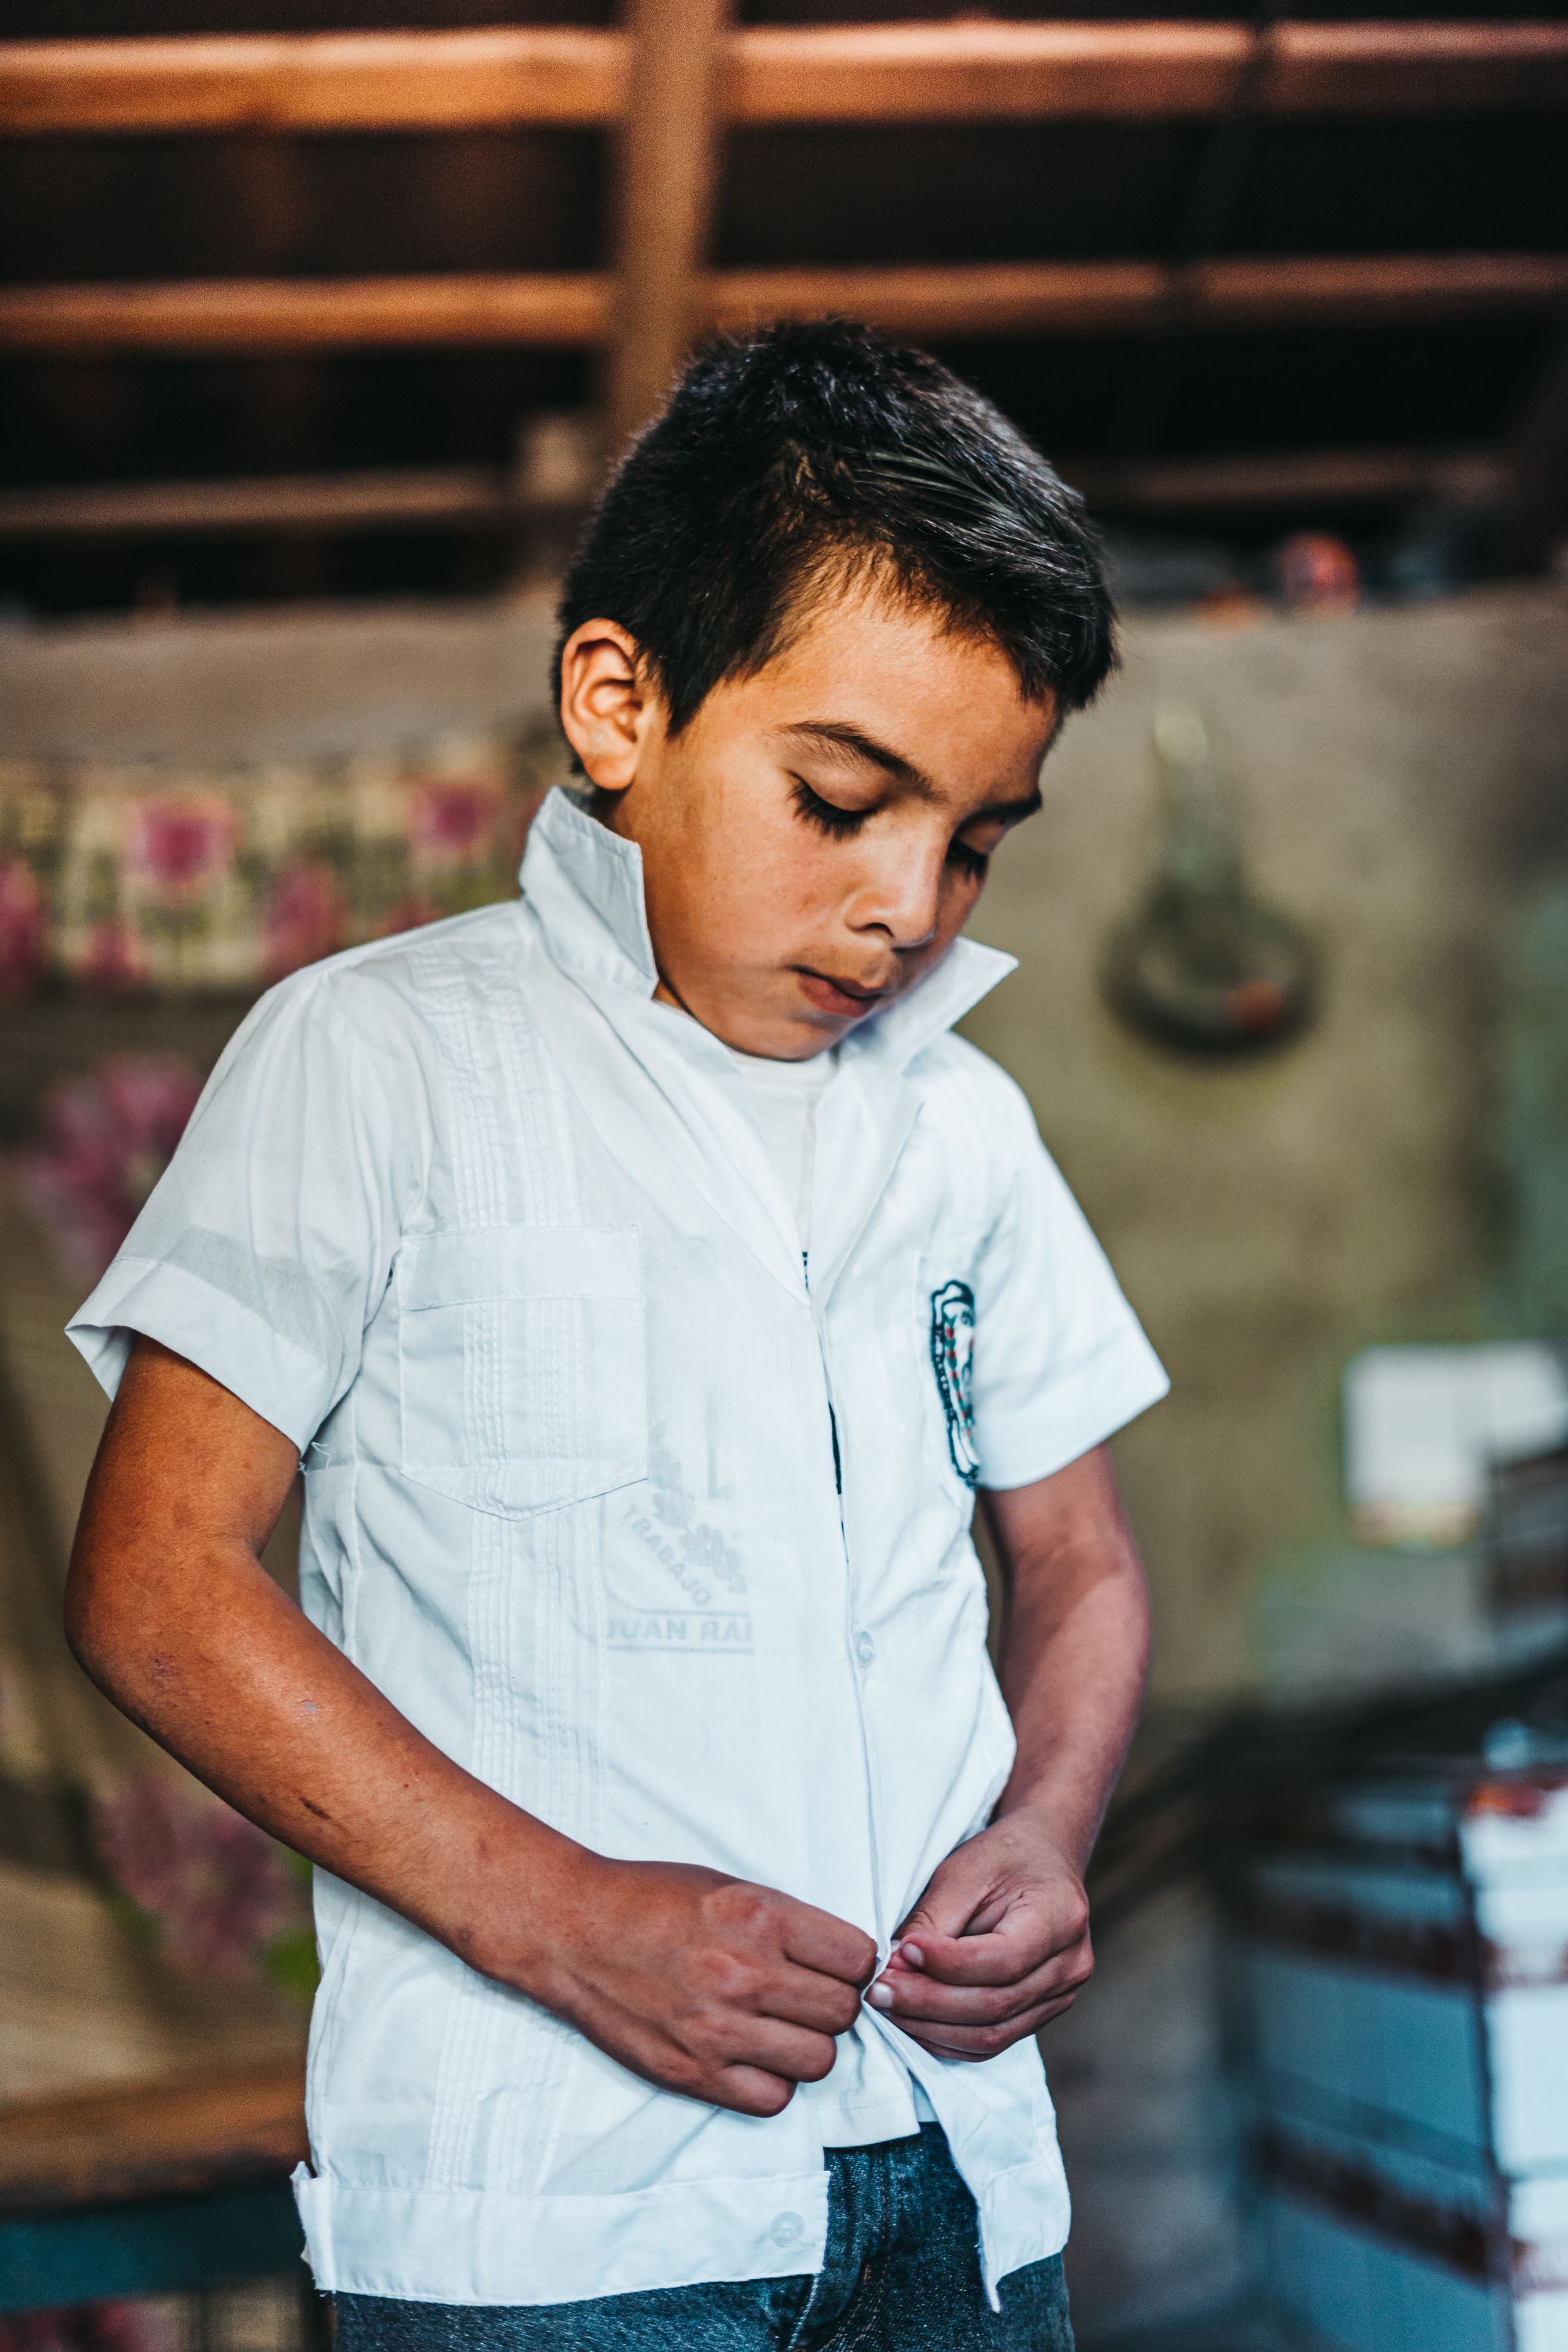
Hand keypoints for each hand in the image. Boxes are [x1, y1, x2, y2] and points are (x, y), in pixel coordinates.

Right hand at [507, 1855, 877, 2117]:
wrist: (573, 1930)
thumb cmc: (652, 1900)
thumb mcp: (731, 1887)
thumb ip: (789, 1925)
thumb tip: (847, 1963)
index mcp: (761, 1917)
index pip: (858, 1959)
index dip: (853, 1964)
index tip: (836, 1966)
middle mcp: (745, 1974)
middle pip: (843, 2013)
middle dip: (832, 2005)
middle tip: (803, 1996)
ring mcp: (718, 2029)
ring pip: (818, 2061)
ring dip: (806, 2046)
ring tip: (777, 2027)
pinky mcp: (692, 2072)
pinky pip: (773, 2100)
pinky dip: (771, 2082)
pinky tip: (752, 2056)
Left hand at [865, 1817, 1092, 2059]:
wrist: (1042, 1858)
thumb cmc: (1004, 1858)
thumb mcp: (964, 1871)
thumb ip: (932, 1921)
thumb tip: (892, 1967)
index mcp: (1060, 1918)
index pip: (1003, 1960)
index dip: (947, 1964)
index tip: (900, 1950)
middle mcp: (1069, 1966)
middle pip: (994, 2005)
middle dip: (927, 2002)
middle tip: (878, 1988)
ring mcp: (1059, 1997)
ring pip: (990, 2035)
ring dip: (930, 2027)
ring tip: (887, 2003)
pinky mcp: (1038, 2015)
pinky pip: (990, 2042)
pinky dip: (945, 2038)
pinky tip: (911, 2018)